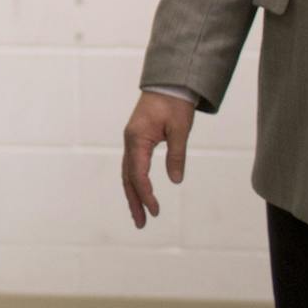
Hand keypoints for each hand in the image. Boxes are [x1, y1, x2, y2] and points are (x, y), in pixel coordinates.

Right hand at [121, 91, 195, 228]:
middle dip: (134, 201)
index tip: (155, 210)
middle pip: (128, 177)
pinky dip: (135, 182)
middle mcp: (130, 141)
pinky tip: (141, 194)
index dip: (146, 193)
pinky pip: (132, 166)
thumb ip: (176, 155)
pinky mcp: (137, 140)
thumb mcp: (180, 129)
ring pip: (128, 173)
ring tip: (140, 216)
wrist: (169, 84)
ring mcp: (132, 141)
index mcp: (137, 138)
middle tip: (142, 223)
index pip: (138, 173)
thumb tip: (175, 181)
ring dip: (133, 195)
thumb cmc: (175, 104)